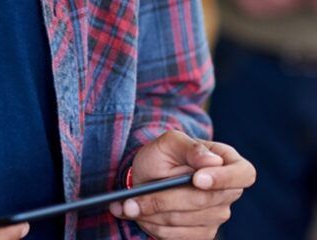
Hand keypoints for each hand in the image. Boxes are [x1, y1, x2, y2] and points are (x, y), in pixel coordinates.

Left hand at [109, 130, 254, 238]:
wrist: (150, 176)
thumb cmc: (163, 155)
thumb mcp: (169, 142)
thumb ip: (189, 147)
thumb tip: (212, 160)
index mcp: (227, 161)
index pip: (244, 174)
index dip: (224, 179)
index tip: (197, 179)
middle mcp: (228, 192)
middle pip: (204, 201)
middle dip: (164, 199)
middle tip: (131, 201)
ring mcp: (218, 215)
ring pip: (186, 220)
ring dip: (153, 214)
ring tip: (128, 205)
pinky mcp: (203, 233)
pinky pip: (180, 235)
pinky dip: (154, 226)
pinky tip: (138, 213)